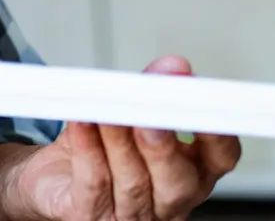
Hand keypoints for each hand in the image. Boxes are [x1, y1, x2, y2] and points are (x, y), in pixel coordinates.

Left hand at [0, 56, 240, 220]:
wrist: (53, 178)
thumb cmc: (102, 149)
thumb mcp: (132, 116)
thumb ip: (152, 91)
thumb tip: (170, 68)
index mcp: (193, 173)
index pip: (221, 159)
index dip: (218, 135)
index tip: (203, 103)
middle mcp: (168, 200)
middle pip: (178, 182)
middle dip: (163, 146)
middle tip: (149, 115)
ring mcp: (131, 214)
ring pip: (132, 182)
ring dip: (119, 141)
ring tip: (107, 110)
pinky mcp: (90, 215)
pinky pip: (93, 184)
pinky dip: (88, 150)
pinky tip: (82, 123)